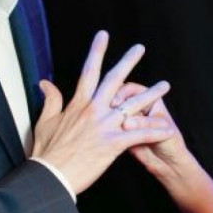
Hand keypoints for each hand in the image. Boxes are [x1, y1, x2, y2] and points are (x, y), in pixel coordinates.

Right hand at [32, 31, 173, 194]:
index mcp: (79, 104)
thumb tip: (45, 82)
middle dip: (128, 62)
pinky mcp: (113, 144)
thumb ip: (50, 100)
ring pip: (133, 105)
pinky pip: (139, 134)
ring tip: (164, 85)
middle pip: (115, 80)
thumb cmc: (47, 152)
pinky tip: (167, 127)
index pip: (89, 72)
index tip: (103, 35)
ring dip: (151, 94)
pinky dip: (154, 131)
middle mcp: (94, 110)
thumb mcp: (45, 122)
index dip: (97, 52)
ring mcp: (105, 126)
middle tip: (140, 48)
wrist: (50, 177)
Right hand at [112, 82, 188, 180]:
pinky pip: (112, 129)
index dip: (122, 93)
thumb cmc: (171, 143)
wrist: (169, 165)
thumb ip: (145, 123)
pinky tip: (107, 136)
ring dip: (107, 116)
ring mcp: (128, 122)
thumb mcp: (161, 129)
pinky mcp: (122, 136)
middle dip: (110, 103)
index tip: (116, 103)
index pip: (131, 89)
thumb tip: (126, 123)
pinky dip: (108, 130)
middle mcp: (137, 108)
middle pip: (118, 98)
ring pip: (112, 114)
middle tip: (107, 113)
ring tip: (104, 125)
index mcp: (150, 100)